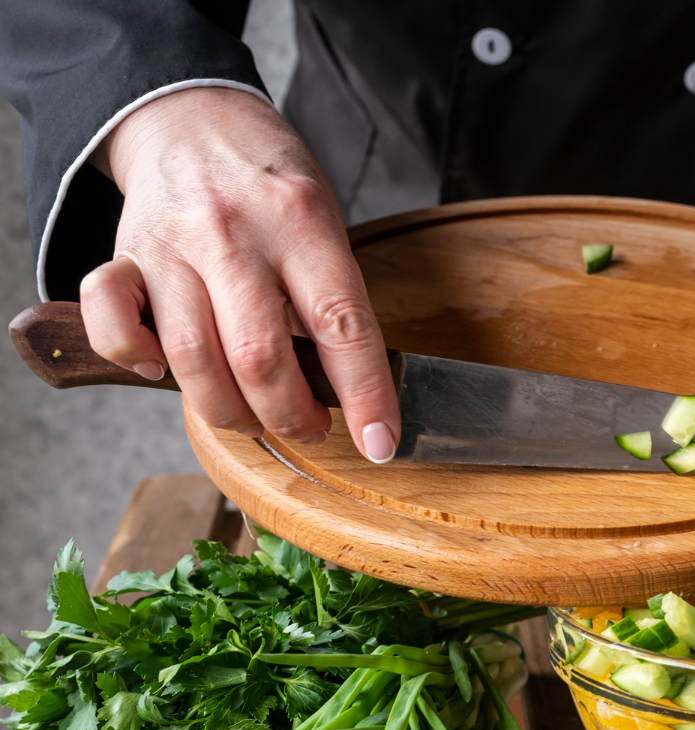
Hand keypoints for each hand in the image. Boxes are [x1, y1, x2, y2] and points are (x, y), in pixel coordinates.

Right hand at [79, 87, 398, 459]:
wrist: (194, 119)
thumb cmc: (271, 186)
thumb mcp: (325, 221)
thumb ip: (331, 295)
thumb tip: (352, 389)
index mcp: (302, 222)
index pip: (341, 323)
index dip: (365, 393)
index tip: (380, 443)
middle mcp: (235, 233)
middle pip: (258, 356)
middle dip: (291, 415)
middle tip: (310, 428)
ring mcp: (173, 245)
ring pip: (191, 357)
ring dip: (229, 411)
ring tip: (256, 417)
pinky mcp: (124, 255)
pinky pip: (112, 321)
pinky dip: (134, 357)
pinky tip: (162, 368)